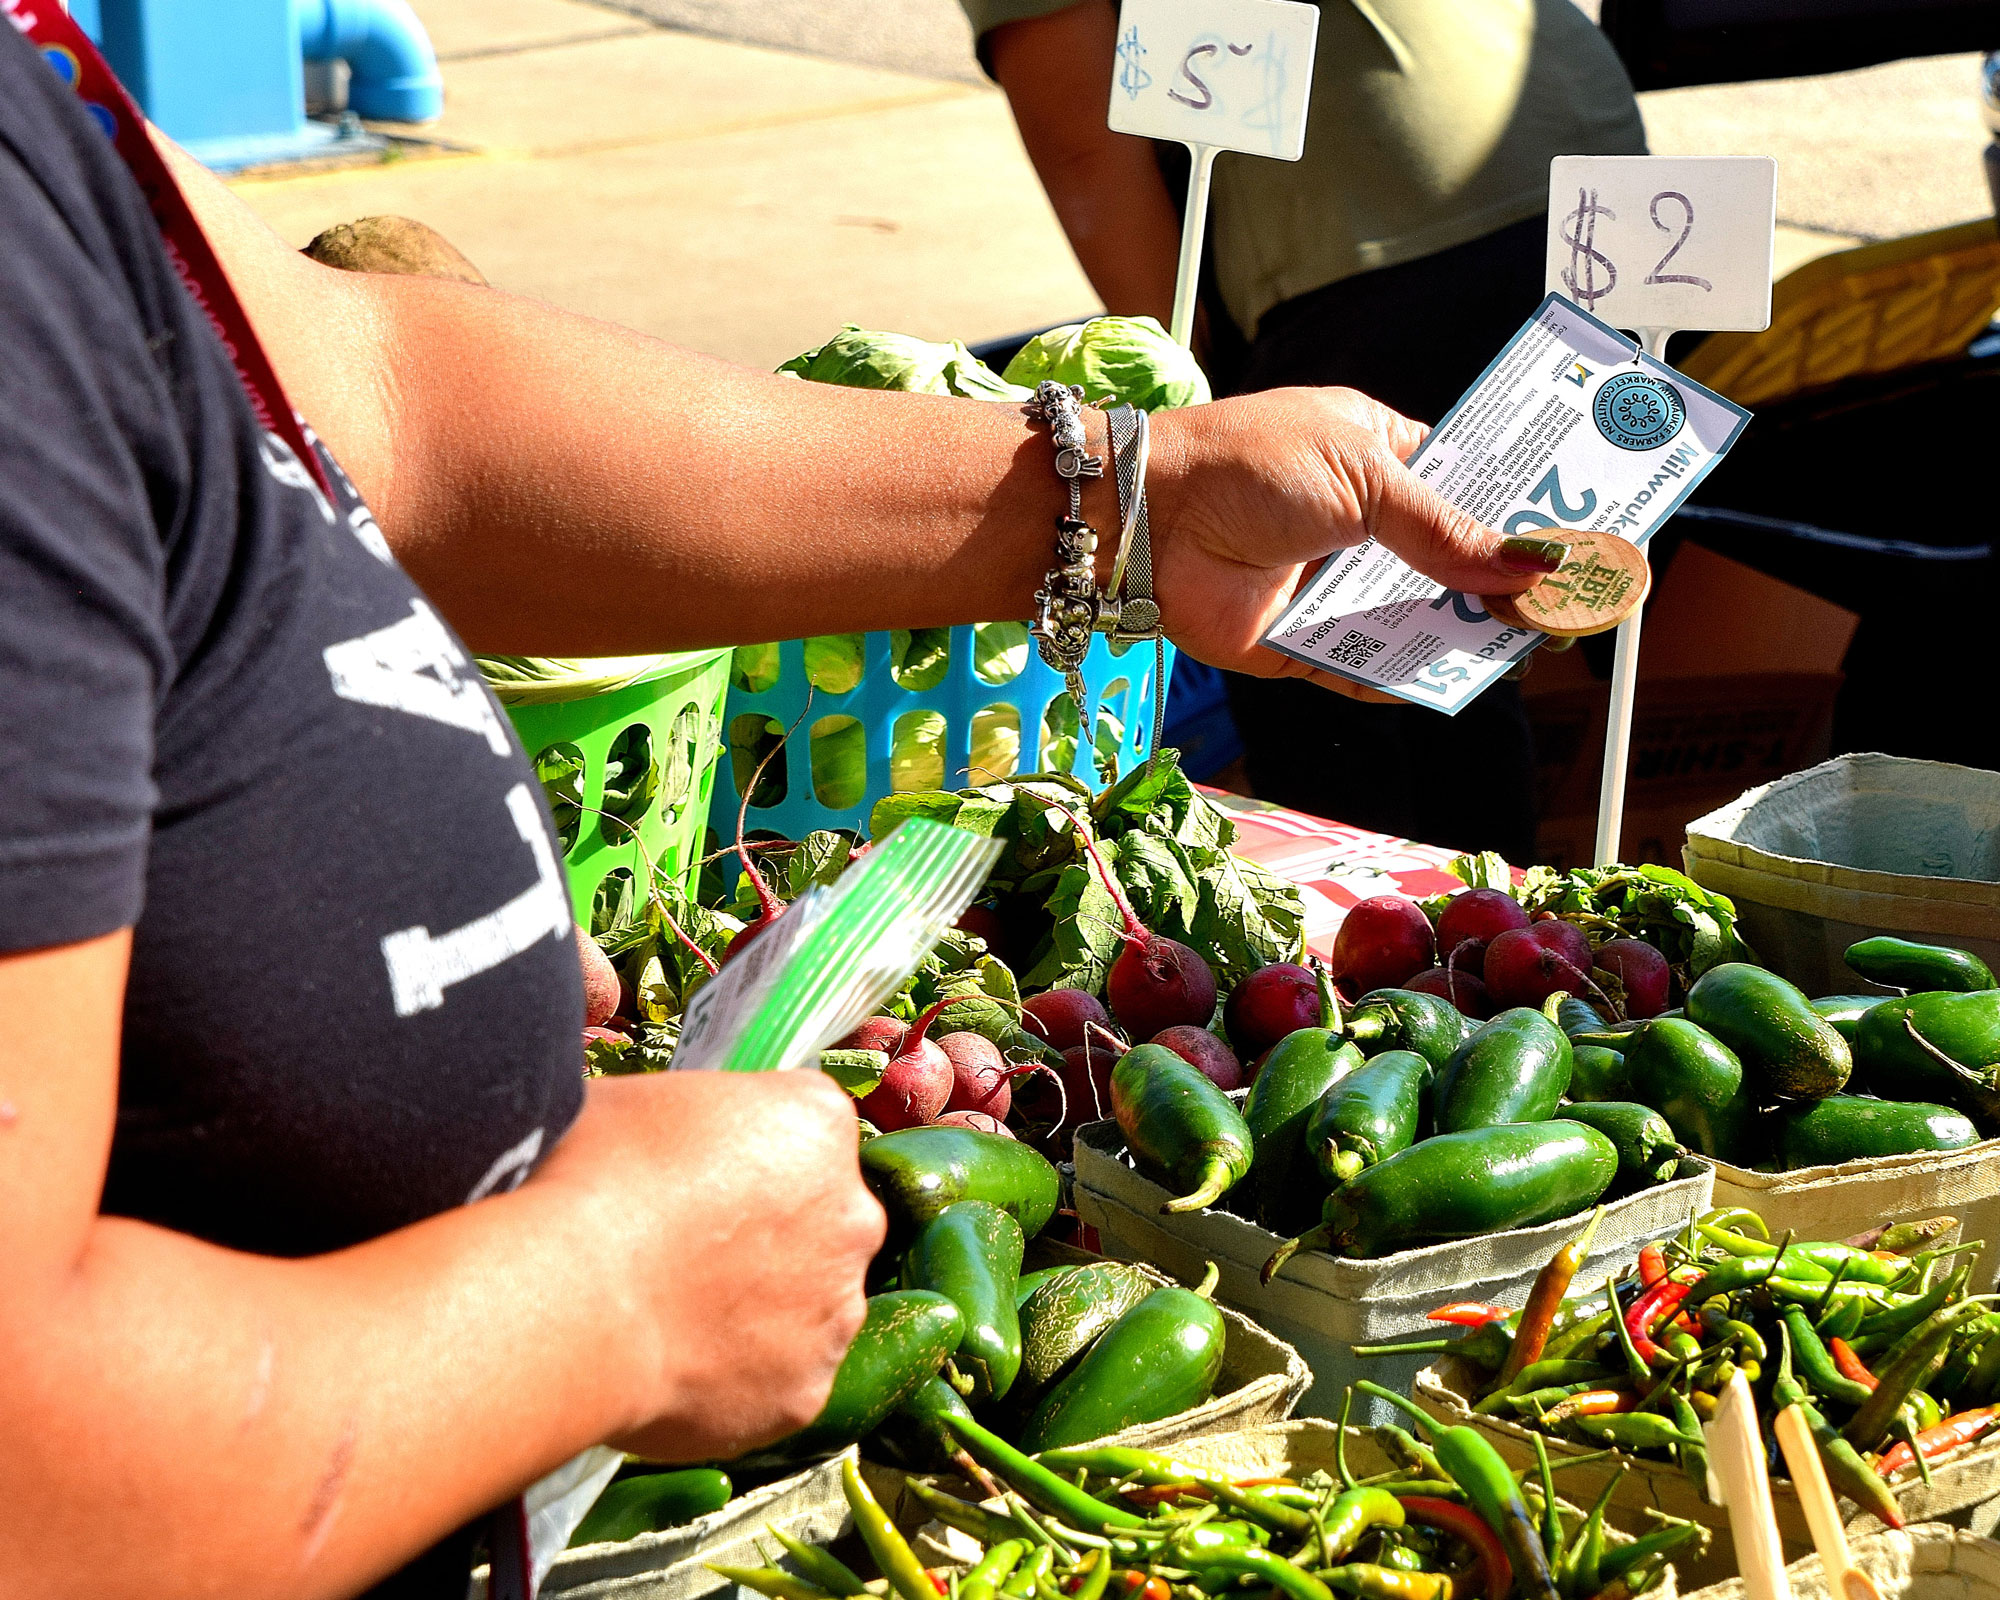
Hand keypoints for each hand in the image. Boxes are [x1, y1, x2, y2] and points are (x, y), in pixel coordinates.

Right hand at [529, 1069, 884, 1462]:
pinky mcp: (806, 1393)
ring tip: (673, 1317)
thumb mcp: (644, 1103)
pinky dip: (739, 1381)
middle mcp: (851, 1216)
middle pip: (822, 1222)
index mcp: (818, 1123)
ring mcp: (835, 1310)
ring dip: (761, 1313)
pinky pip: (778, 1382)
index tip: (699, 1180)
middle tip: (688, 1255)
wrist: (567, 1298)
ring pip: (808, 1308)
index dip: (746, 1157)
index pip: (806, 1133)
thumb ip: (696, 1124)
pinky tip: (674, 1368)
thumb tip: (673, 1150)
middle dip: (770, 1238)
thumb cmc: (588, 1181)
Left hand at [1148, 387, 1559, 700]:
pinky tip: (1448, 681)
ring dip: (1459, 635)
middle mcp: (1359, 525)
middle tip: (1569, 605)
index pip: (1466, 486)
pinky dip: (1399, 679)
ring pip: (1412, 621)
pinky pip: (1361, 671)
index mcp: (1377, 458)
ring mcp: (1329, 586)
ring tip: (1524, 648)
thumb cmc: (1249, 466)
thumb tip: (1531, 565)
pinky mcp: (1298, 644)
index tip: (1577, 536)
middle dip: (1502, 586)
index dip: (1519, 512)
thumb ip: (1446, 531)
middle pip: (1449, 563)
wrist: (1148, 520)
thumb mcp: (1364, 480)